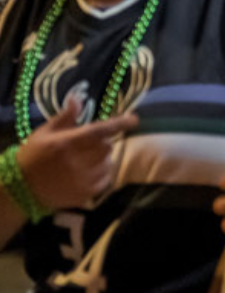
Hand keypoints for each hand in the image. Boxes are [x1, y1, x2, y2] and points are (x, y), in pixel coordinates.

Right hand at [17, 94, 135, 211]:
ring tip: (85, 159)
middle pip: (107, 146)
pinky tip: (87, 172)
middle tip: (88, 143)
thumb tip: (78, 98)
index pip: (99, 131)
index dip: (118, 124)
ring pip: (108, 162)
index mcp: (66, 144)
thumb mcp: (45, 133)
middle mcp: (77, 162)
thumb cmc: (34, 155)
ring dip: (102, 158)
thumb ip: (65, 117)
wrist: (22, 188)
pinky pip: (106, 178)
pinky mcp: (86, 194)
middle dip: (103, 141)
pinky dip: (101, 172)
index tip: (133, 119)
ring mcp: (82, 180)